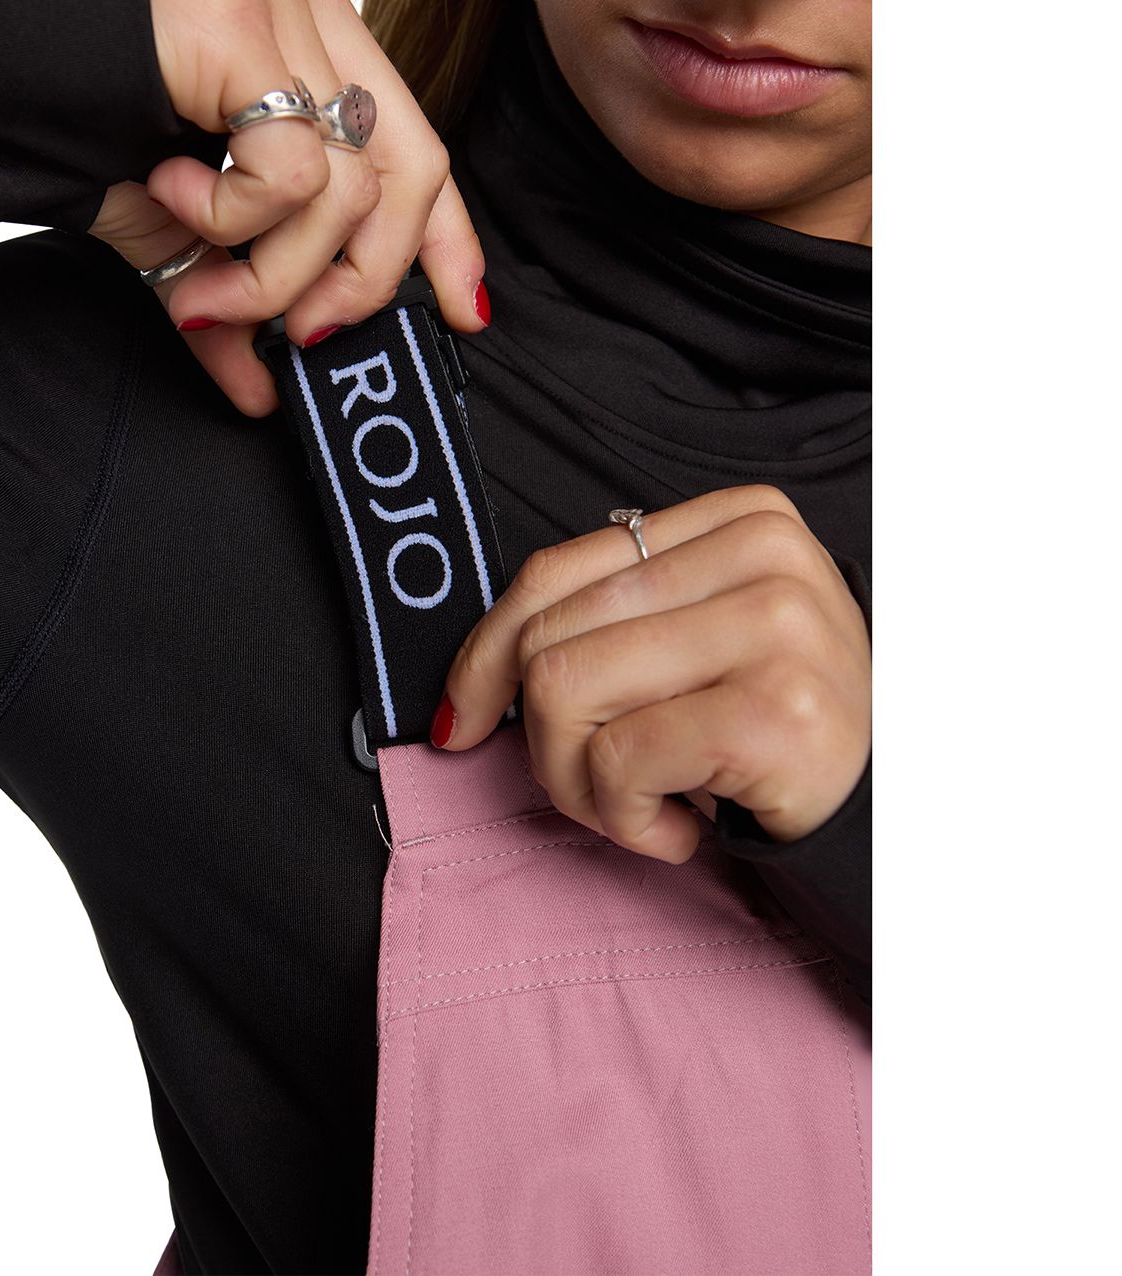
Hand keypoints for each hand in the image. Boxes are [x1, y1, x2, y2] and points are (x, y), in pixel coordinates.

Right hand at [86, 0, 487, 416]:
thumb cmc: (71, 130)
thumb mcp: (180, 236)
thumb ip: (239, 299)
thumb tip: (266, 392)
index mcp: (311, 37)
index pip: (414, 143)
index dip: (447, 238)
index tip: (464, 311)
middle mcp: (310, 0)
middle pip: (410, 168)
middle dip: (366, 281)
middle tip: (305, 336)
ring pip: (350, 188)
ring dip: (277, 274)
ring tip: (199, 279)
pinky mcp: (243, 17)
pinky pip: (293, 171)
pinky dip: (236, 221)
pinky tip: (170, 189)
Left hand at [435, 485, 871, 864]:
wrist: (889, 814)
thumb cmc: (775, 730)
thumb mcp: (692, 648)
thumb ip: (604, 628)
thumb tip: (465, 689)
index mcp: (738, 519)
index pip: (553, 571)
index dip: (483, 653)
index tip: (461, 719)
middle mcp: (764, 555)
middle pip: (549, 638)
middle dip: (544, 741)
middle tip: (602, 786)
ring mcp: (777, 626)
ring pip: (563, 694)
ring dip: (578, 786)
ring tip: (641, 807)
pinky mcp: (777, 709)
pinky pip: (617, 764)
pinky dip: (626, 821)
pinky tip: (682, 830)